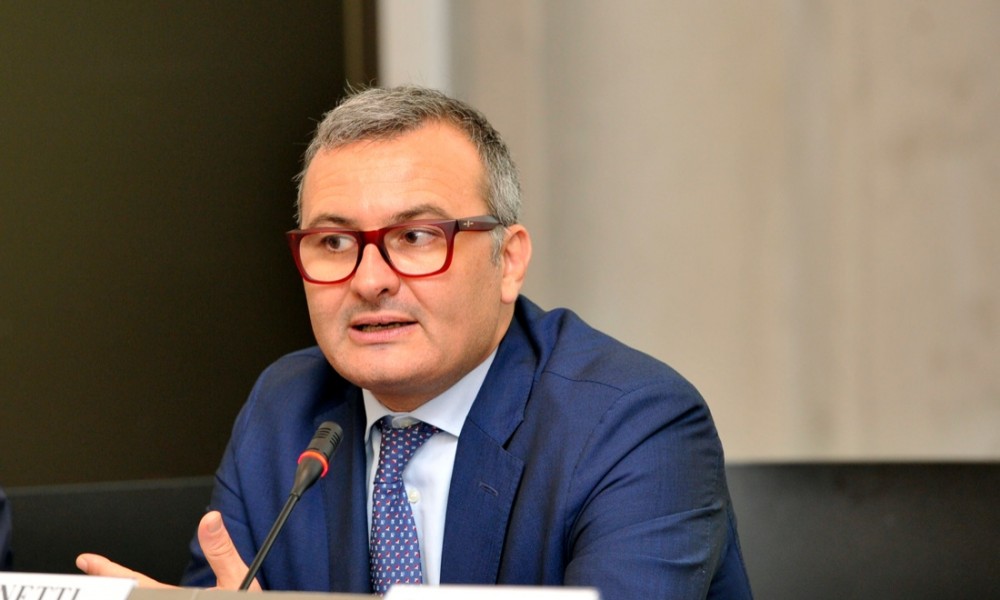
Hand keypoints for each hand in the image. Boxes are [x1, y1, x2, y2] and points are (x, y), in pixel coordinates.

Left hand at [76, 511, 259, 590]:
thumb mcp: (239, 578)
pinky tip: (144, 593)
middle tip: (90, 570)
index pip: (135, 581)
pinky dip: (145, 596)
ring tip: (112, 585)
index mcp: (179, 597)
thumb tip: (209, 520)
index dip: (108, 569)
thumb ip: (222, 550)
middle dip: (111, 582)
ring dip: (129, 592)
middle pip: (134, 594)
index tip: (87, 560)